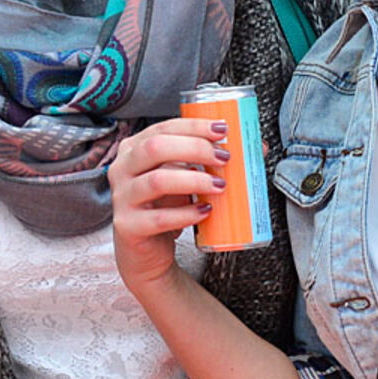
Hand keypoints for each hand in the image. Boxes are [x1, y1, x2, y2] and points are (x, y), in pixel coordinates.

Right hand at [109, 116, 225, 294]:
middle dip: (195, 148)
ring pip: (157, 181)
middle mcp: (121, 169)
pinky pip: (159, 218)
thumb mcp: (183, 180)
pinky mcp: (128, 226)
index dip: (193, 126)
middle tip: (224, 157)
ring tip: (220, 185)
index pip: (162, 128)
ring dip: (194, 180)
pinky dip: (186, 214)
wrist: (145, 252)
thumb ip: (207, 162)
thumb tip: (256, 147)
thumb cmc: (165, 208)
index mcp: (133, 150)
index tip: (223, 131)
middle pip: (155, 147)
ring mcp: (122, 198)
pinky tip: (206, 212)